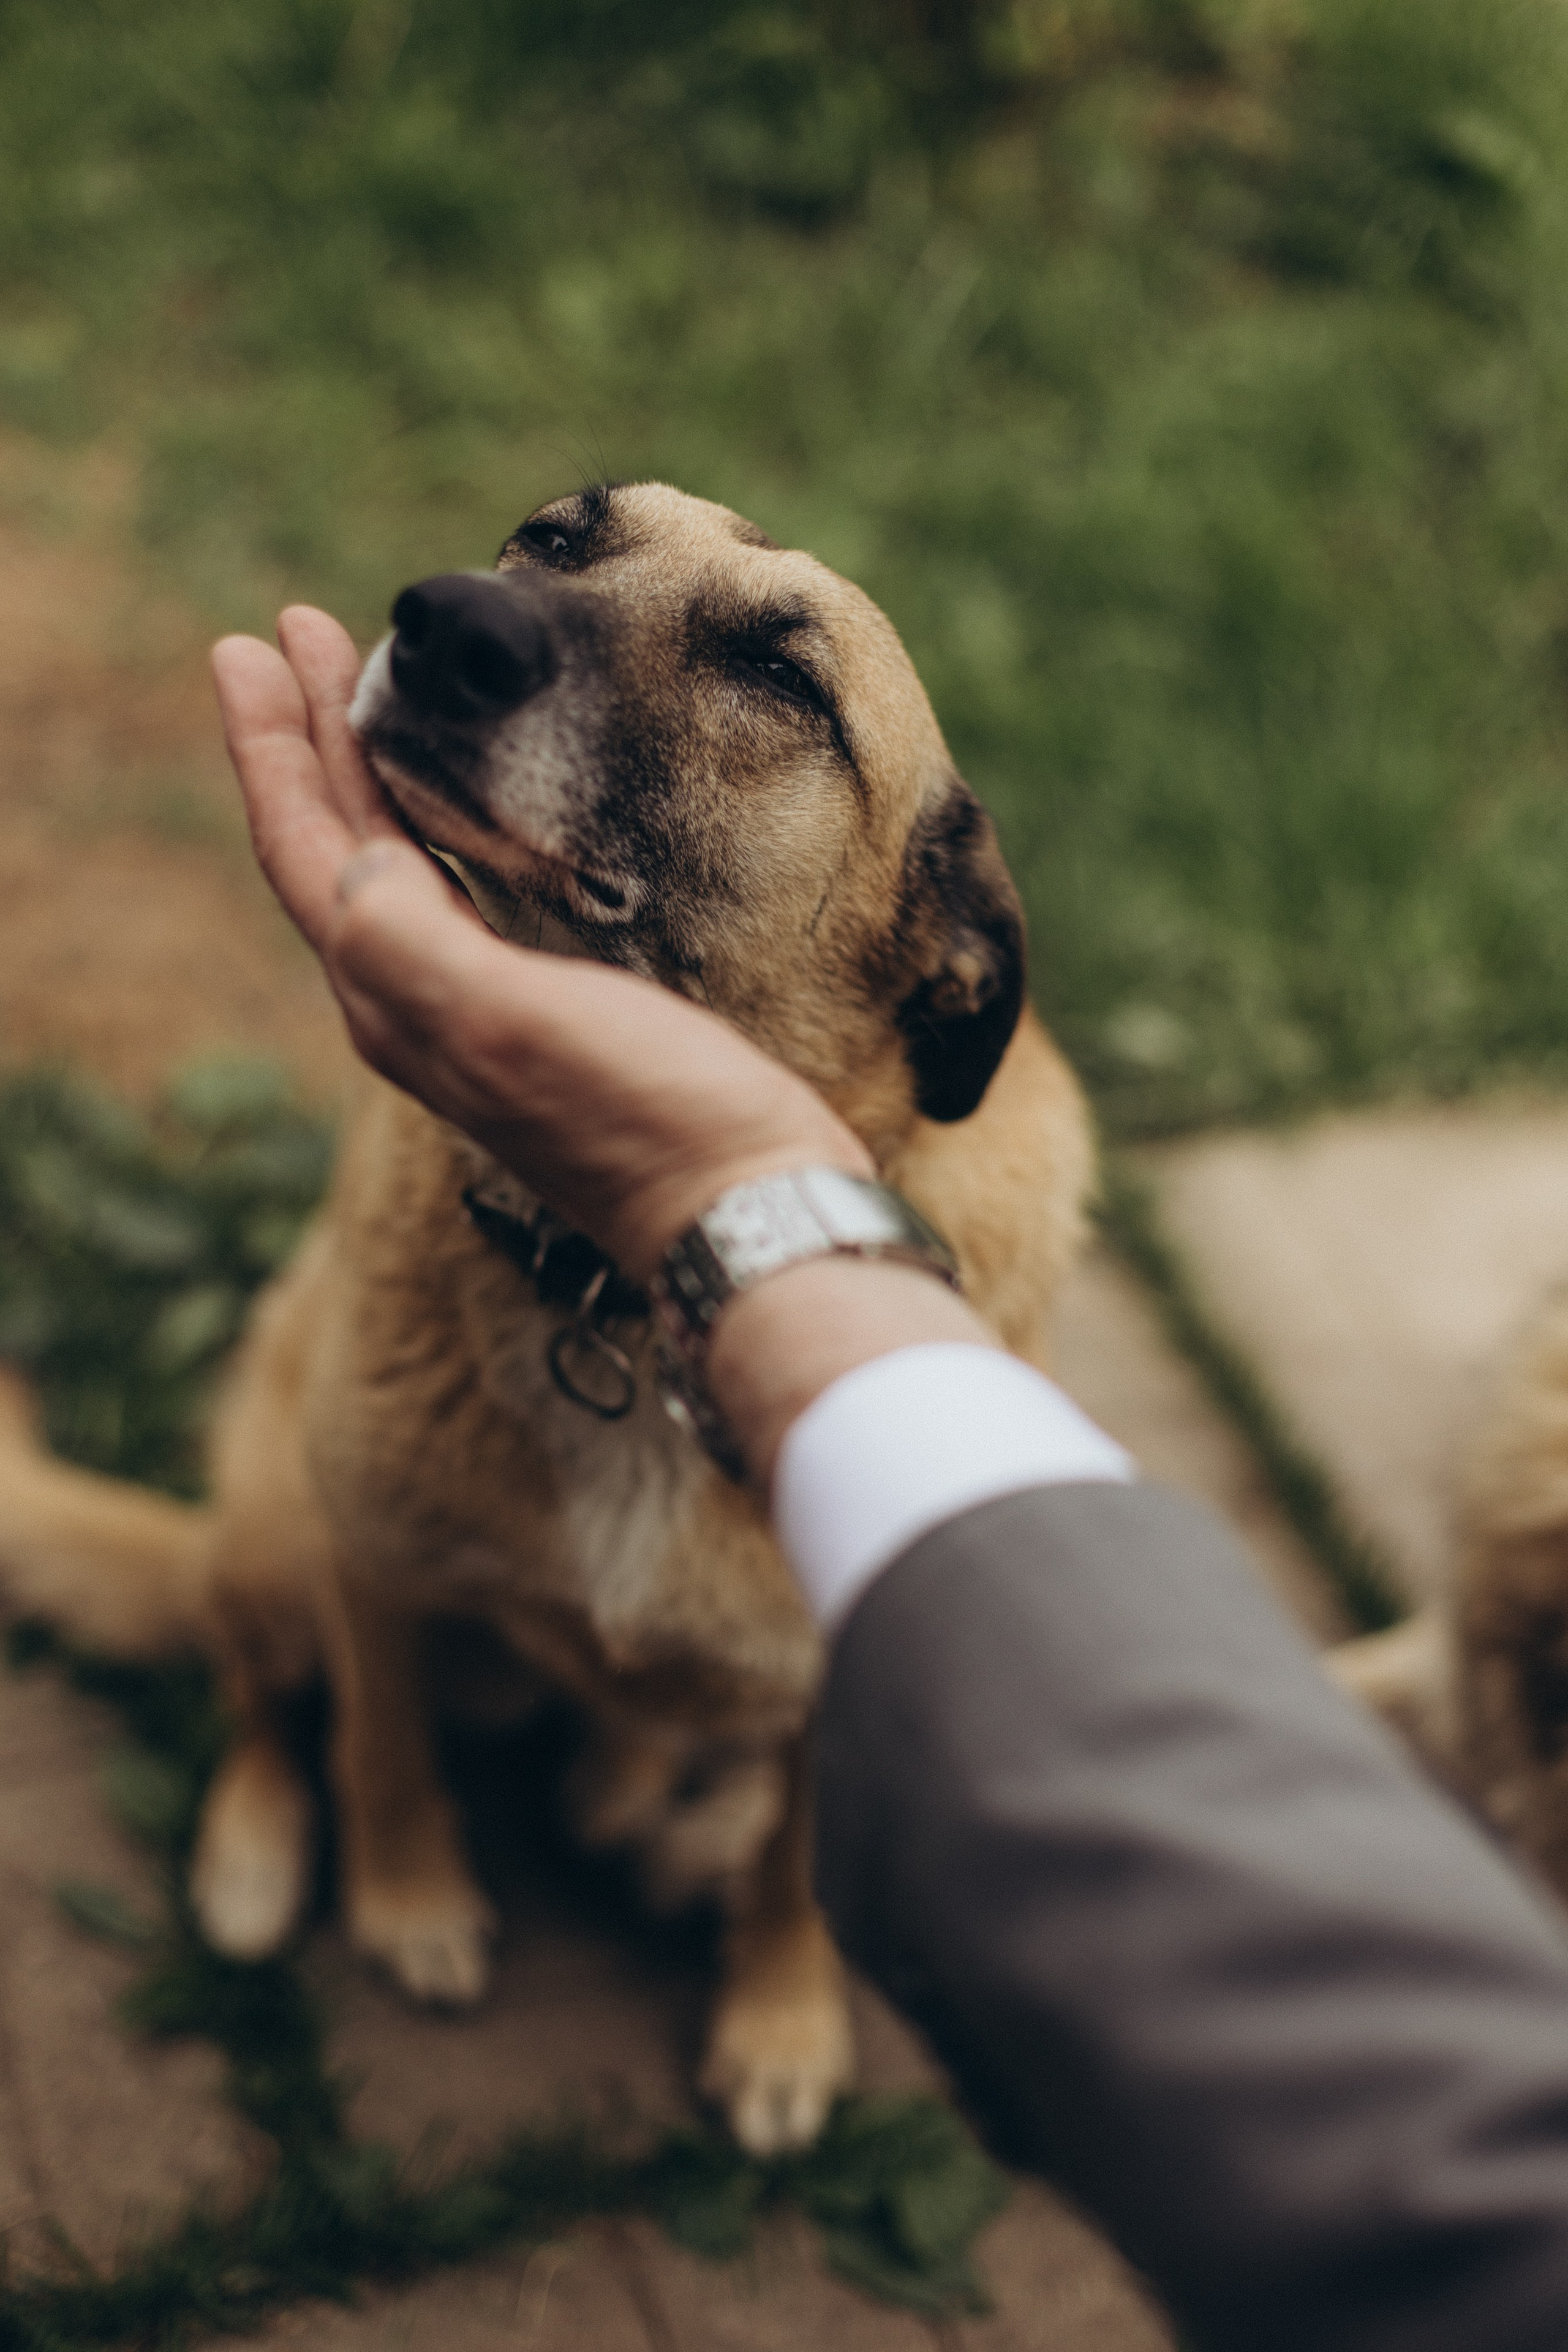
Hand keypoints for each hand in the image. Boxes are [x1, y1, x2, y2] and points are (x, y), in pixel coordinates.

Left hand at [211, 607, 872, 1281]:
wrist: (741, 1210)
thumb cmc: (645, 1118)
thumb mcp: (517, 1024)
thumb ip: (416, 945)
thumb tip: (356, 858)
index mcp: (396, 998)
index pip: (306, 851)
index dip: (273, 748)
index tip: (251, 644)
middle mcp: (418, 1008)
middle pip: (335, 850)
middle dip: (308, 740)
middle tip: (290, 635)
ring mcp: (479, 1013)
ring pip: (388, 867)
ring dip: (363, 777)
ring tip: (355, 699)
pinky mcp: (543, 1014)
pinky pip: (453, 894)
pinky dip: (435, 826)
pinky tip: (459, 809)